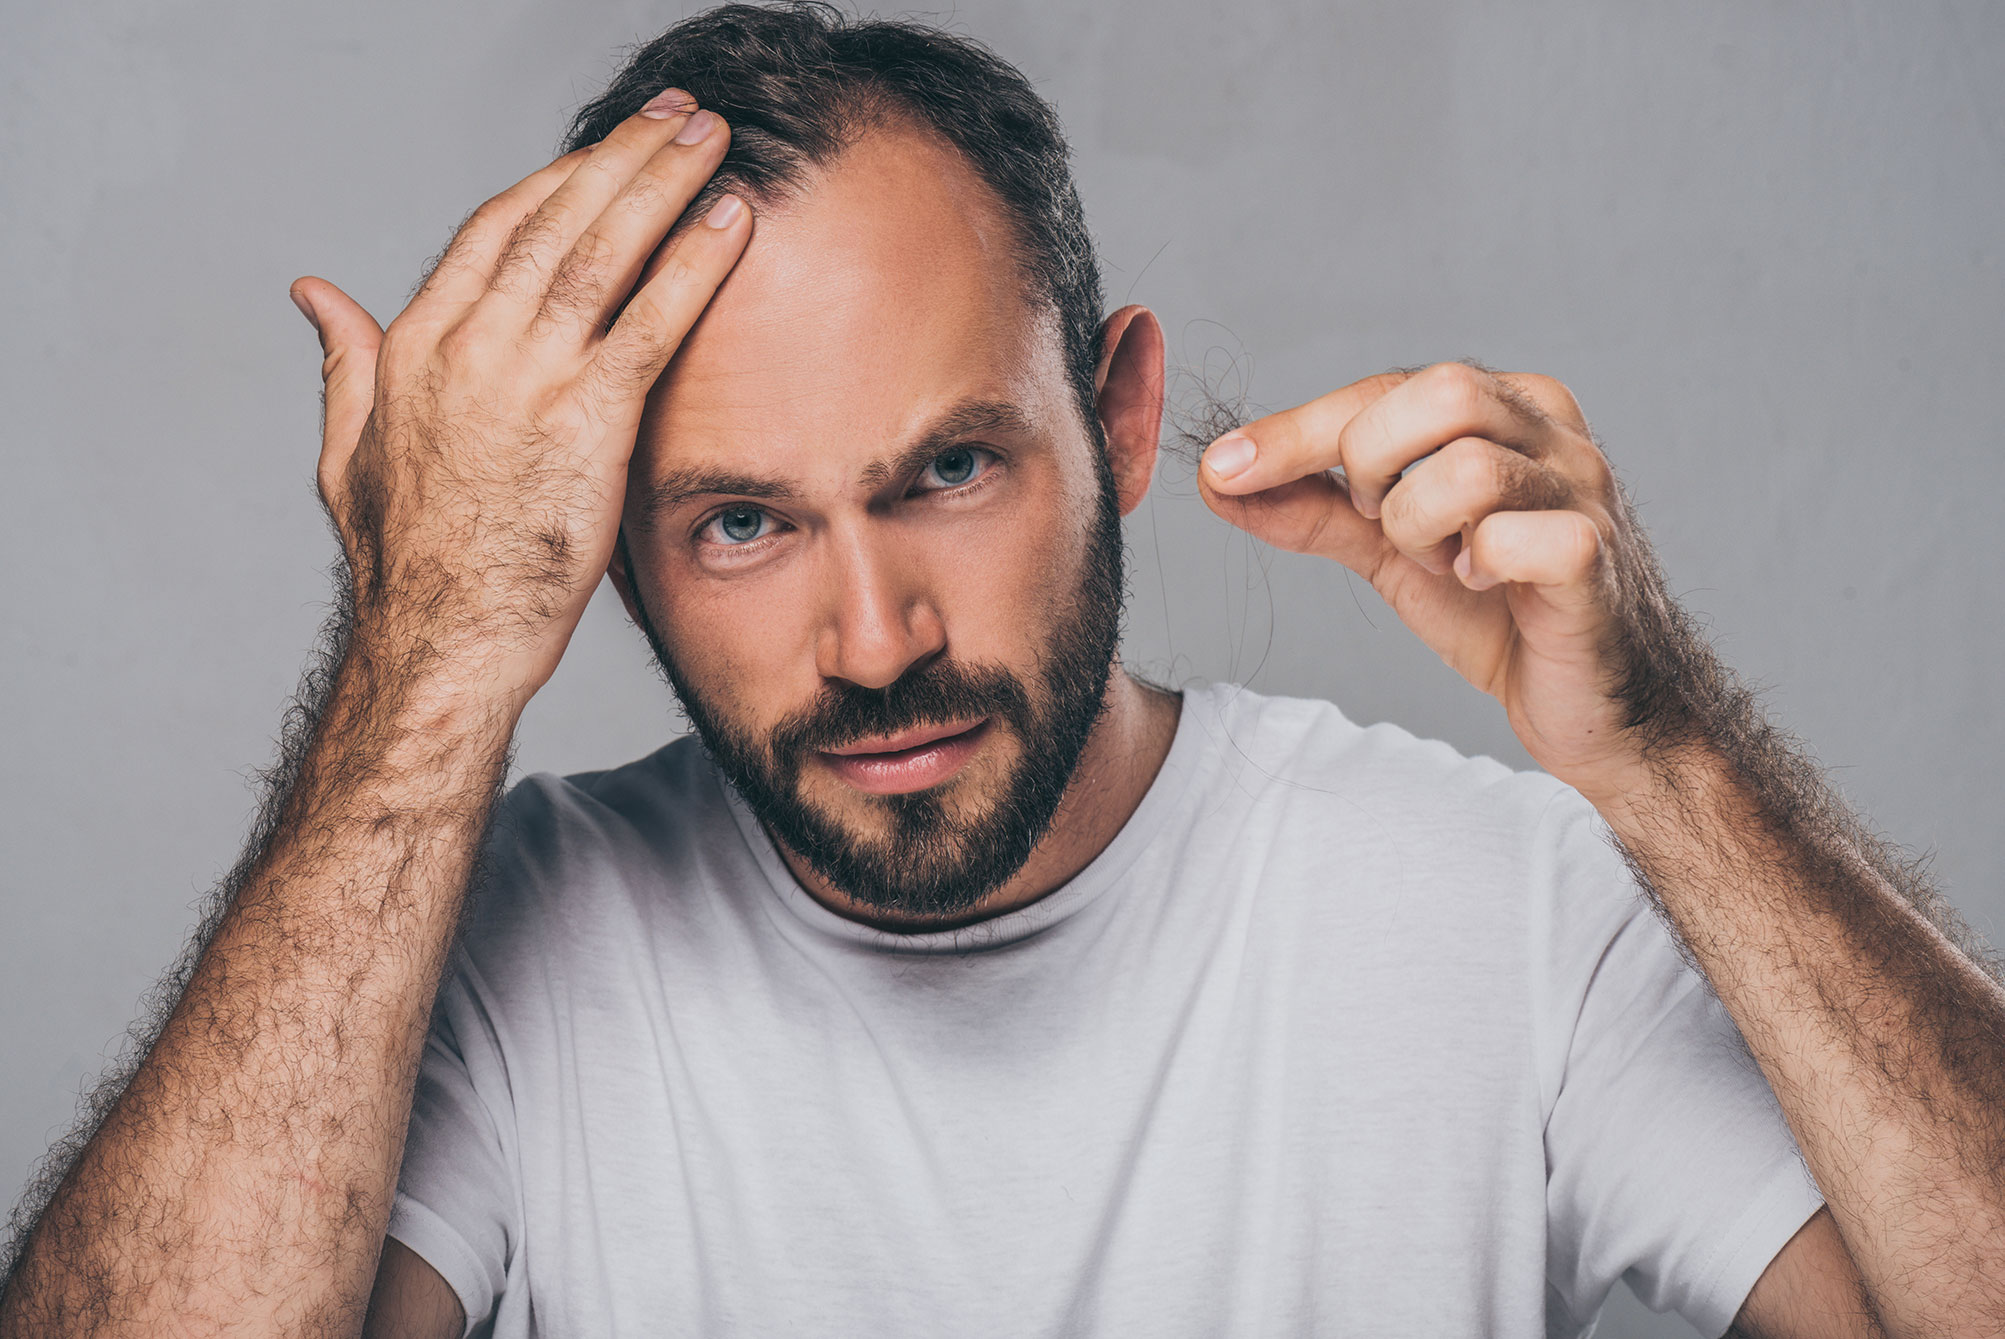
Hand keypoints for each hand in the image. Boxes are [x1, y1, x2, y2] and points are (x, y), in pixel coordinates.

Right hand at [287, 90, 749, 709]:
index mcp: (414, 344)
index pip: (493, 230)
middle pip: (554, 219)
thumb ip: (343, 361)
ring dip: (663, 183)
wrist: (443, 639)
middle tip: (676, 115)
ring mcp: (527, 378)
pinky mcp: (587, 419)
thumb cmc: (408, 562)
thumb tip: (314, 294)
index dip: (556, 182)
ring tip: (711, 139)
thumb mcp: (349, 451)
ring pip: (602, 251)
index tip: (604, 154)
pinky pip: (652, 321)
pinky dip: (695, 262)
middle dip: (622, 157)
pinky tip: (732, 219)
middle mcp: (468, 345)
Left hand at [1198, 361, 1691, 802]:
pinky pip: (1520, 538)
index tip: (1223, 469)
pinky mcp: (1596, 558)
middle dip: (1374, 466)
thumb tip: (1218, 478)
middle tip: (1382, 529)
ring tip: (1443, 566)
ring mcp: (1584, 490)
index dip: (1298, 430)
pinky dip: (1480, 566)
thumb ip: (1313, 509)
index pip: (1384, 389)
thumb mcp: (1389, 552)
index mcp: (1504, 408)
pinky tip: (1485, 588)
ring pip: (1471, 467)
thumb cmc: (1498, 615)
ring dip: (1422, 529)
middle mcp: (1551, 431)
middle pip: (1440, 392)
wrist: (1593, 709)